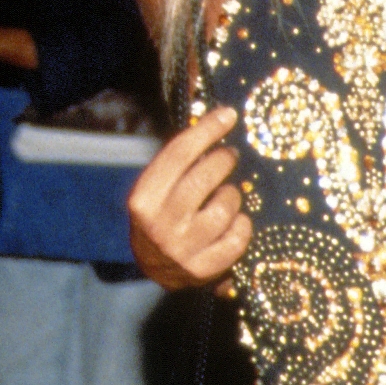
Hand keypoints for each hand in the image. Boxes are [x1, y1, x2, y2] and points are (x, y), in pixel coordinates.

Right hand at [127, 105, 252, 288]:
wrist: (155, 269)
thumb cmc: (162, 217)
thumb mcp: (157, 191)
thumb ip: (179, 163)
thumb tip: (216, 121)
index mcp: (143, 199)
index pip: (178, 154)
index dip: (206, 130)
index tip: (228, 115)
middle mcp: (159, 224)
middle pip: (203, 179)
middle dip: (223, 161)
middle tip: (230, 156)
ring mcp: (181, 249)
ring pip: (224, 209)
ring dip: (232, 196)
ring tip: (228, 195)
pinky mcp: (202, 269)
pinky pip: (237, 238)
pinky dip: (242, 226)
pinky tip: (236, 222)